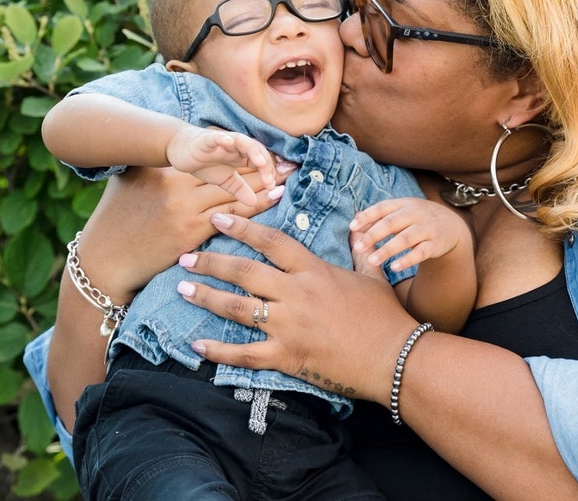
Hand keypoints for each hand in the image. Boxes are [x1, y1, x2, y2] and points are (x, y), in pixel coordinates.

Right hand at [77, 161, 294, 297]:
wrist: (106, 260)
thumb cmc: (117, 219)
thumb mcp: (132, 181)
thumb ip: (155, 164)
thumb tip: (176, 148)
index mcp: (164, 170)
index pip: (212, 156)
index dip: (241, 150)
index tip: (265, 146)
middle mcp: (176, 186)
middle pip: (228, 171)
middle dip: (261, 164)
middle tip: (289, 158)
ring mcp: (184, 210)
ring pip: (233, 191)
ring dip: (264, 182)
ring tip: (289, 175)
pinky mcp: (190, 234)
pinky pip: (231, 217)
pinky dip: (255, 205)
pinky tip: (273, 197)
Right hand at [166, 126, 277, 206]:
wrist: (178, 146)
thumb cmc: (202, 162)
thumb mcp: (223, 179)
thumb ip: (239, 189)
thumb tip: (254, 203)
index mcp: (241, 155)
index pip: (261, 161)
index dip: (269, 173)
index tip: (273, 188)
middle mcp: (236, 146)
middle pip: (257, 150)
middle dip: (265, 165)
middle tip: (270, 181)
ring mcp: (222, 141)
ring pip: (242, 141)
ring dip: (252, 150)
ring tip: (260, 163)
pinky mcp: (205, 139)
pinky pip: (216, 137)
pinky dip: (223, 139)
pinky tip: (229, 143)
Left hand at [175, 213, 416, 403]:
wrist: (395, 358)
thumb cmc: (385, 317)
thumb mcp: (372, 276)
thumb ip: (360, 251)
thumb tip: (359, 230)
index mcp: (314, 271)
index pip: (271, 241)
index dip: (242, 228)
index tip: (218, 220)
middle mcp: (296, 294)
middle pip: (244, 272)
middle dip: (211, 263)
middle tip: (185, 258)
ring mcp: (289, 326)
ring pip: (238, 308)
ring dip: (207, 297)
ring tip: (182, 290)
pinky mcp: (287, 356)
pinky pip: (245, 354)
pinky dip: (218, 350)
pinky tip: (197, 345)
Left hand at [349, 197, 473, 272]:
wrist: (451, 225)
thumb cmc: (416, 219)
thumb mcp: (400, 212)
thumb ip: (378, 218)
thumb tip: (354, 224)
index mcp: (403, 204)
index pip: (382, 208)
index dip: (367, 217)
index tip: (352, 227)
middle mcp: (415, 214)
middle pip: (391, 223)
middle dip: (373, 235)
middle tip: (358, 247)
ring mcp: (426, 228)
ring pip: (405, 239)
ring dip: (387, 250)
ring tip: (372, 261)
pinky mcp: (435, 244)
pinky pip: (420, 253)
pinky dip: (407, 260)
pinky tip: (394, 267)